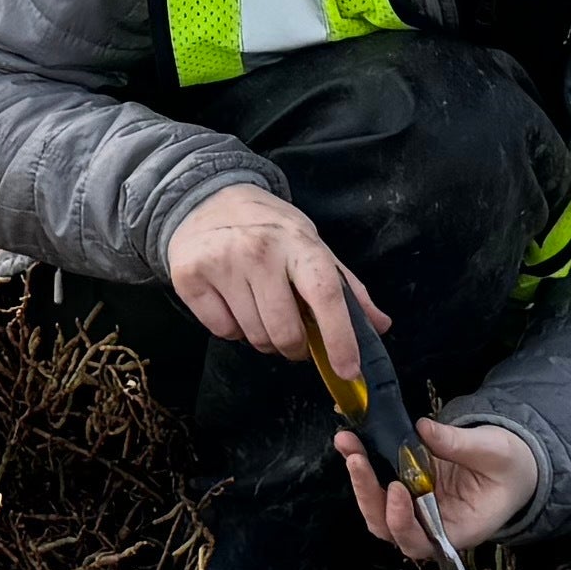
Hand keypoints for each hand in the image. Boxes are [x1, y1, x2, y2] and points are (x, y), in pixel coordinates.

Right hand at [162, 182, 383, 386]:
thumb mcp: (312, 246)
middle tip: (294, 335)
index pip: (325, 296)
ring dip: (264, 337)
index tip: (348, 371)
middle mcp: (260, 251)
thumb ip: (347, 288)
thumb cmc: (269, 228)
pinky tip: (233, 301)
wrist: (208, 199)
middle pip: (286, 332)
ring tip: (260, 308)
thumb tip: (379, 325)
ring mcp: (222, 263)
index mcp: (299, 243)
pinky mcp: (190, 277)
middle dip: (295, 347)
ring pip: (254, 337)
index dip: (340, 339)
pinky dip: (233, 328)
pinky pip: (223, 332)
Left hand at [346, 413, 541, 560]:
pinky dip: (364, 465)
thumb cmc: (510, 468)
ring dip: (360, 478)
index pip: (419, 542)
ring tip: (348, 442)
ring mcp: (415, 509)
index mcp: (457, 530)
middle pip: (388, 526)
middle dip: (368, 494)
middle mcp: (430, 527)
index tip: (396, 488)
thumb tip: (423, 429)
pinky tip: (351, 440)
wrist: (513, 466)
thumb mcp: (494, 451)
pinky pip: (379, 485)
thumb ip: (459, 444)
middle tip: (356, 459)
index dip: (401, 522)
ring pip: (377, 507)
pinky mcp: (407, 489)